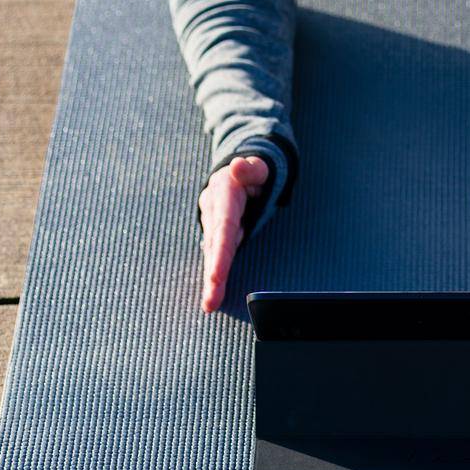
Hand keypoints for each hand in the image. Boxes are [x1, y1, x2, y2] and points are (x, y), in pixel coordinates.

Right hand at [198, 154, 270, 312]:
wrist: (240, 171)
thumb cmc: (254, 171)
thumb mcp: (258, 165)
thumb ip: (251, 168)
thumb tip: (239, 165)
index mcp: (224, 192)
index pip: (223, 224)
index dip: (220, 250)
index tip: (216, 275)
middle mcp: (214, 209)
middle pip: (215, 244)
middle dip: (213, 273)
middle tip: (211, 301)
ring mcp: (214, 222)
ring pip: (213, 253)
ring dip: (212, 279)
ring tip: (210, 304)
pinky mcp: (217, 233)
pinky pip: (216, 254)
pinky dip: (215, 273)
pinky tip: (213, 294)